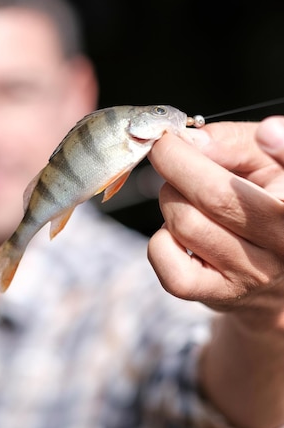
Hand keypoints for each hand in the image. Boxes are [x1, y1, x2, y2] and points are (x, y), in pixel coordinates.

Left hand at [146, 117, 283, 325]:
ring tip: (181, 197)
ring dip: (169, 199)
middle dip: (174, 162)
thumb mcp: (262, 164)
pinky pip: (168, 263)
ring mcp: (252, 273)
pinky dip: (159, 242)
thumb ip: (233, 142)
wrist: (268, 279)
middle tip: (166, 150)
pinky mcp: (220, 295)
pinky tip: (175, 234)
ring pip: (185, 223)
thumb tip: (192, 141)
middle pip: (215, 195)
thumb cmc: (262, 204)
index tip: (267, 132)